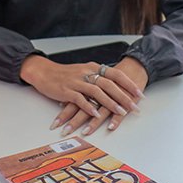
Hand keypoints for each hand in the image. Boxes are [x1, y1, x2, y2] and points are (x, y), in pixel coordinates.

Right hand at [20, 56, 143, 132]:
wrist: (43, 71)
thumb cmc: (64, 74)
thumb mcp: (84, 71)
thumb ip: (97, 77)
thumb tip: (114, 86)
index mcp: (93, 67)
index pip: (115, 74)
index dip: (128, 84)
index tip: (139, 93)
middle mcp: (86, 73)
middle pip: (109, 84)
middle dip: (123, 96)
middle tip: (134, 107)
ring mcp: (76, 82)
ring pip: (97, 92)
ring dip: (110, 103)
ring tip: (121, 112)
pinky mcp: (66, 90)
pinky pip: (80, 99)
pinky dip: (89, 108)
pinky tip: (97, 115)